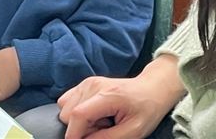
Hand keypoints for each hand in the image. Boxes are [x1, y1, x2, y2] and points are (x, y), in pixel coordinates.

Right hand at [58, 55, 185, 138]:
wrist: (150, 89)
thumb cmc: (146, 110)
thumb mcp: (134, 131)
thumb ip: (108, 138)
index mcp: (107, 96)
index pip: (78, 114)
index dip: (73, 134)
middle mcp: (92, 85)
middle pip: (68, 113)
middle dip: (81, 128)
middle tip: (103, 128)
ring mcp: (86, 83)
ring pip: (65, 108)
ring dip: (79, 120)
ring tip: (100, 121)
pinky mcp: (84, 84)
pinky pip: (66, 101)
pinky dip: (76, 111)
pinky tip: (94, 113)